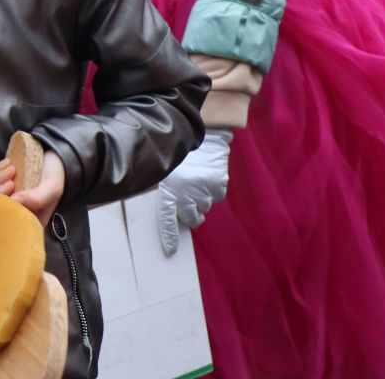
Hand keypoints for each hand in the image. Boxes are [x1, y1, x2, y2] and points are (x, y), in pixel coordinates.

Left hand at [0, 146, 65, 225]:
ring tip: (12, 169)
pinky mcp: (2, 183)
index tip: (11, 192)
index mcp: (29, 219)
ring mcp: (7, 197)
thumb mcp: (52, 188)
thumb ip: (37, 198)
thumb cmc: (54, 176)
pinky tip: (8, 164)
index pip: (9, 223)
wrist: (54, 157)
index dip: (4, 209)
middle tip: (11, 181)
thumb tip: (14, 201)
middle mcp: (16, 210)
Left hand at [156, 128, 232, 255]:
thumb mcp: (166, 170)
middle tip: (190, 206)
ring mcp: (204, 188)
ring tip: (198, 183)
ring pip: (205, 207)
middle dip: (191, 215)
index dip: (169, 235)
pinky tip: (208, 177)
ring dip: (202, 200)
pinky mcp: (218, 183)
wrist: (202, 132)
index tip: (170, 251)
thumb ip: (169, 190)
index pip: (166, 217)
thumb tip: (175, 212)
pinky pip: (218, 196)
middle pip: (191, 217)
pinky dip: (214, 190)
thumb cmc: (180, 152)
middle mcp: (186, 191)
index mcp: (169, 187)